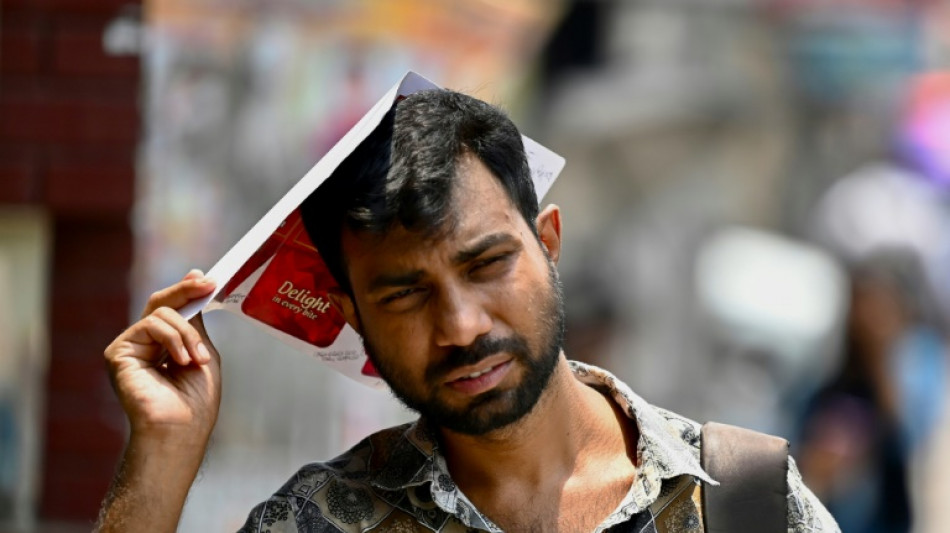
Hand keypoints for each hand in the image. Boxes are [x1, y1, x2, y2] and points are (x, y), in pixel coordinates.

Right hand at [104, 269, 220, 443]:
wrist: (181, 429)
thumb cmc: (196, 400)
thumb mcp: (203, 351)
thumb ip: (195, 322)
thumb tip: (195, 280)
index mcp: (163, 345)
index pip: (171, 309)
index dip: (186, 290)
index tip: (207, 279)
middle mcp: (143, 344)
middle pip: (160, 302)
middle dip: (185, 291)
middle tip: (207, 283)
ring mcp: (130, 347)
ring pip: (160, 312)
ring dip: (187, 333)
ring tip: (197, 360)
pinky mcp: (118, 353)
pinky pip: (149, 325)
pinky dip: (173, 339)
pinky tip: (181, 361)